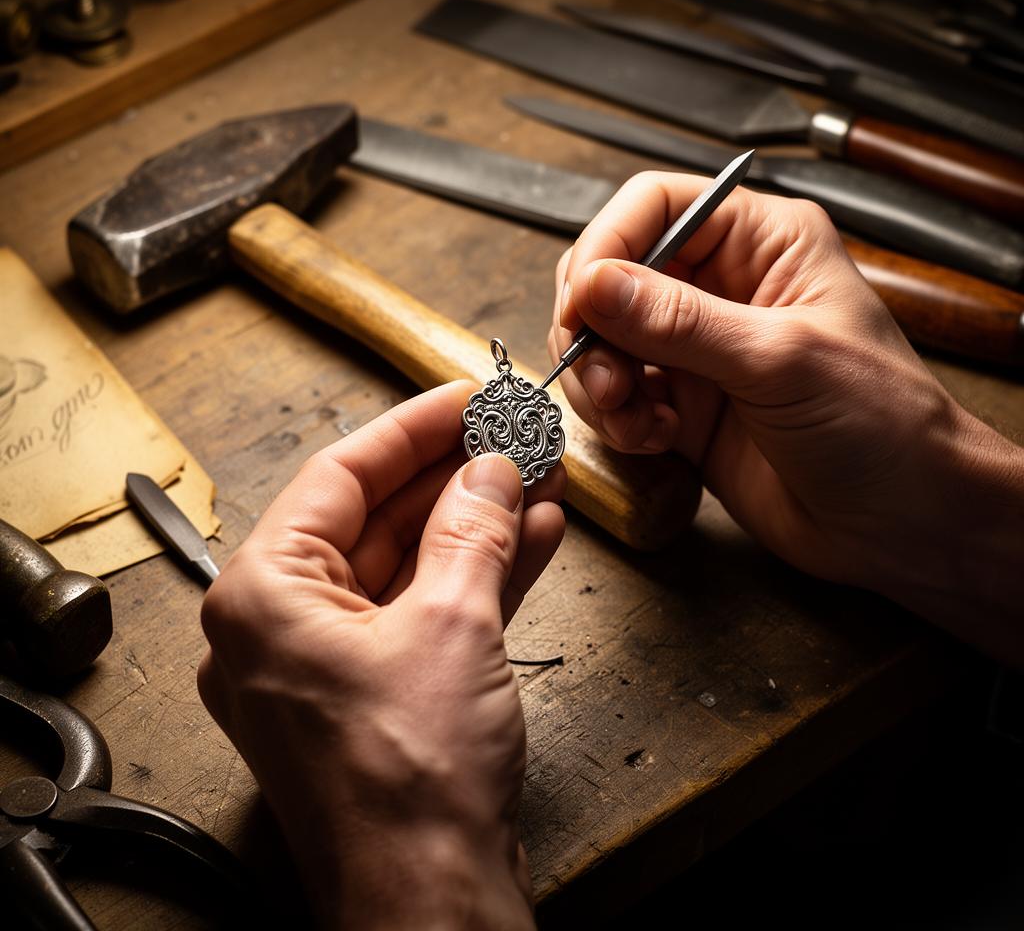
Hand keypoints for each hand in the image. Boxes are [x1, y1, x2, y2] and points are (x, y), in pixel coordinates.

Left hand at [198, 381, 564, 928]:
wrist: (432, 898)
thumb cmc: (409, 783)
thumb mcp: (452, 623)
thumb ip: (471, 530)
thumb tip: (492, 471)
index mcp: (264, 597)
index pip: (339, 476)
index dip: (410, 430)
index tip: (463, 399)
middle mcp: (283, 627)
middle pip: (375, 519)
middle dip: (453, 478)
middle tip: (510, 438)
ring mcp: (330, 663)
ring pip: (408, 565)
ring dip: (475, 524)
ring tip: (535, 479)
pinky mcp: (376, 694)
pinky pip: (424, 611)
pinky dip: (476, 576)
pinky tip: (532, 538)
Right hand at [551, 172, 1023, 663]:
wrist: (900, 521)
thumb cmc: (881, 423)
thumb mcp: (779, 359)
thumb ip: (679, 322)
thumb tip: (594, 285)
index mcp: (761, 243)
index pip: (655, 208)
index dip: (607, 246)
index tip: (582, 302)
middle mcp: (721, 287)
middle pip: (611, 275)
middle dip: (592, 326)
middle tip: (603, 375)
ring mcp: (696, 348)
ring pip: (602, 339)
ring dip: (599, 381)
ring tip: (631, 416)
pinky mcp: (680, 404)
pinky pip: (614, 396)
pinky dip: (616, 419)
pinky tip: (655, 439)